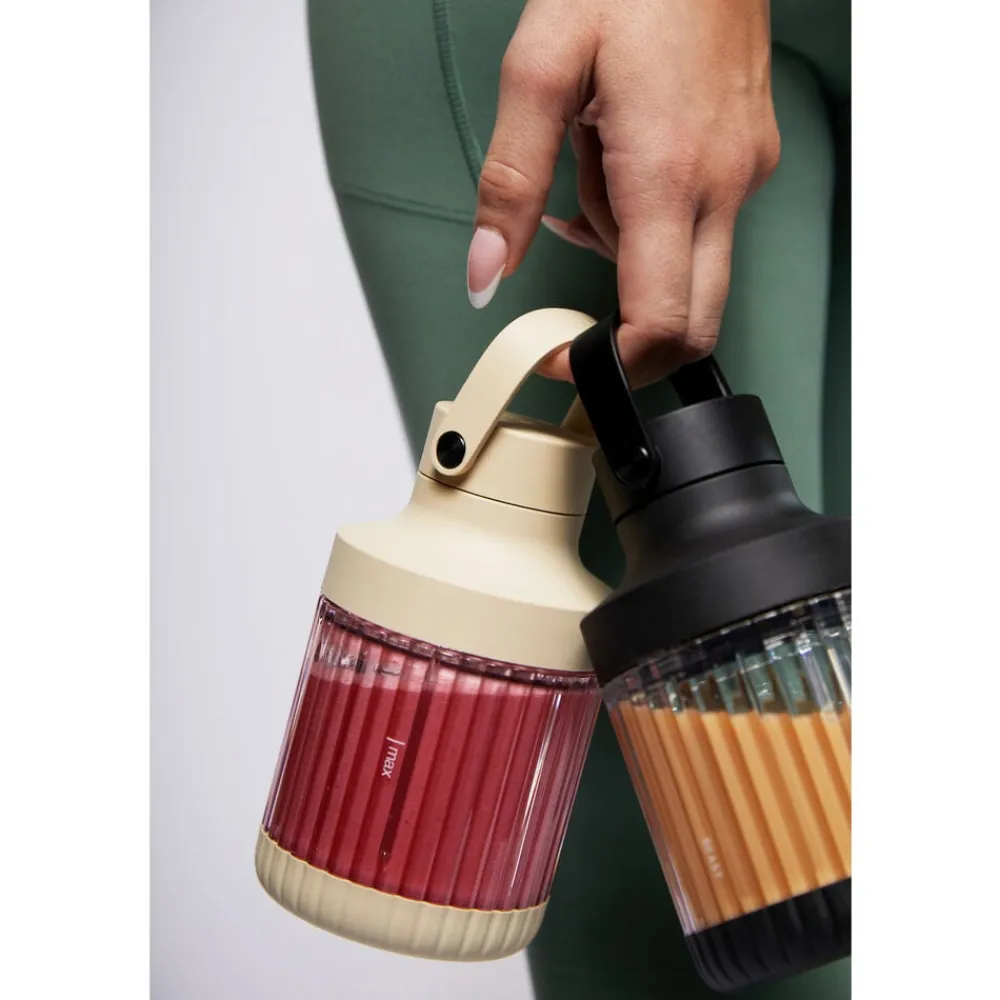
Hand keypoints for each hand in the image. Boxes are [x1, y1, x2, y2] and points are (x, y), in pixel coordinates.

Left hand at [466, 0, 780, 384]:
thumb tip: (484, 270)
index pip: (659, 323)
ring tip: (596, 163)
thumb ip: (508, 181)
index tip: (566, 360)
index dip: (612, 365)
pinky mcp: (753, 159)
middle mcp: (721, 187)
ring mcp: (745, 174)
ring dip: (631, 253)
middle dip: (629, 333)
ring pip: (688, 272)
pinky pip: (702, 228)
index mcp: (667, 175)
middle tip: (575, 300)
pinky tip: (626, 158)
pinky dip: (653, 220)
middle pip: (692, 323)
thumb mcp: (539, 67)